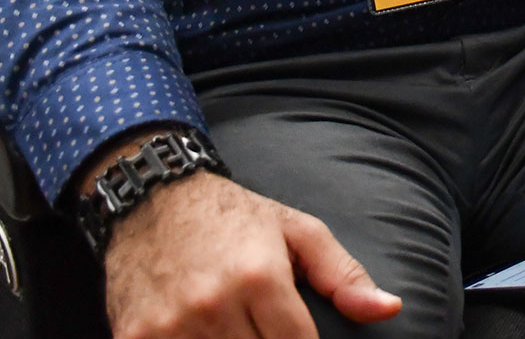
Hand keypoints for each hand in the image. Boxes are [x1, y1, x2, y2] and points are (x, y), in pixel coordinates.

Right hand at [104, 171, 398, 338]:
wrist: (153, 200)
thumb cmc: (235, 217)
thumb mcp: (298, 232)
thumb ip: (344, 276)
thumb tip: (390, 309)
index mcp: (260, 277)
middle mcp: (213, 305)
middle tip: (268, 329)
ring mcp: (169, 326)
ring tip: (241, 330)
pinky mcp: (134, 337)